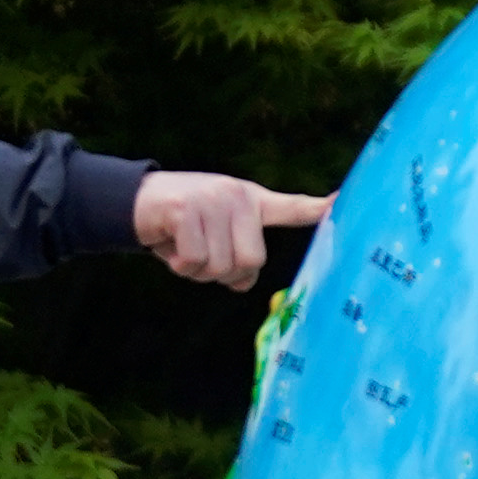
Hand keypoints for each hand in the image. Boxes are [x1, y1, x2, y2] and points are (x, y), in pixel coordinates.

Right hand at [131, 170, 323, 289]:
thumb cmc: (180, 224)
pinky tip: (170, 246)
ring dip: (196, 270)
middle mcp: (237, 196)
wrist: (134, 200)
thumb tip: (243, 282)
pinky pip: (194, 260)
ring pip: (220, 265)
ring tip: (184, 248)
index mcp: (250, 201)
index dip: (318, 210)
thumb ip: (235, 256)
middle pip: (251, 261)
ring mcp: (213, 199)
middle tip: (203, 258)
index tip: (343, 203)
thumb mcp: (215, 234)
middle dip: (226, 272)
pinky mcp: (188, 209)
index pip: (291, 208)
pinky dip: (180, 265)